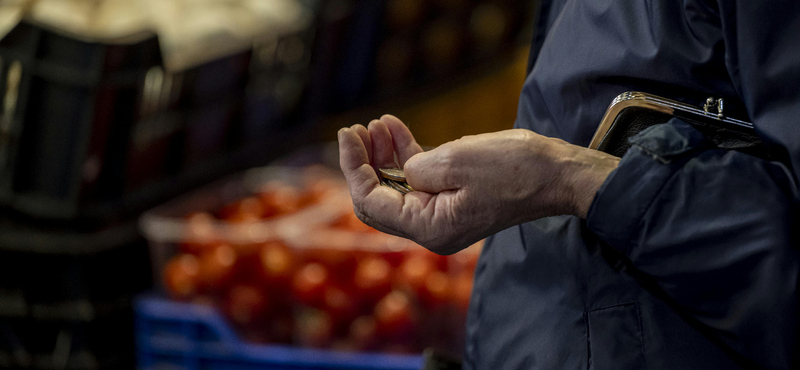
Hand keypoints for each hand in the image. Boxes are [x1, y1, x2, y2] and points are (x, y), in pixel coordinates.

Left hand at [338, 115, 618, 254]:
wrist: (556, 174)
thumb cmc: (513, 168)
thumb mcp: (456, 161)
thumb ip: (416, 167)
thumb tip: (401, 168)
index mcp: (429, 228)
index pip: (372, 202)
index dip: (353, 167)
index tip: (346, 134)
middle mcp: (431, 229)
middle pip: (379, 197)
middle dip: (363, 162)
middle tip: (355, 129)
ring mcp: (442, 215)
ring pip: (396, 186)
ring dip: (382, 155)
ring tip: (376, 124)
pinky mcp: (452, 199)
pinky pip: (418, 180)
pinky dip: (404, 155)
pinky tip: (393, 128)